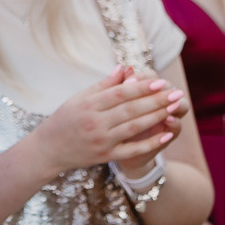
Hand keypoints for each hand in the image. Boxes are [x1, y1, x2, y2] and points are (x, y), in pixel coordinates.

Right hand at [34, 65, 185, 175]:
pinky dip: (150, 143)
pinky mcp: (105, 156)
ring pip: (134, 128)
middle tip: (177, 93)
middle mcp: (95, 122)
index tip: (161, 81)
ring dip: (156, 118)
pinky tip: (166, 134)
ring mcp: (101, 141)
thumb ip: (103, 84)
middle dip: (156, 101)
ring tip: (174, 108)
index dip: (142, 87)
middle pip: (131, 110)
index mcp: (88, 105)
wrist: (48, 150)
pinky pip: (132, 150)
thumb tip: (125, 68)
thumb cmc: (64, 119)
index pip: (120, 94)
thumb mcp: (79, 98)